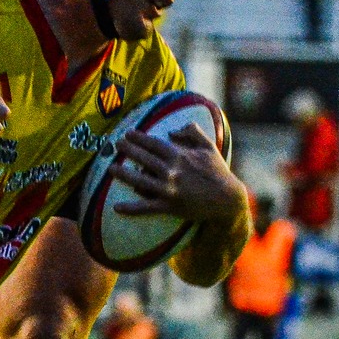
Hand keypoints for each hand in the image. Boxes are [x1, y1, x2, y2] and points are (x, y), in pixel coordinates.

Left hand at [110, 122, 245, 222]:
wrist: (228, 199)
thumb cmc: (218, 172)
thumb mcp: (209, 147)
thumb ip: (192, 132)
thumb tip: (172, 130)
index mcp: (179, 155)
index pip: (153, 143)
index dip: (138, 137)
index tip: (127, 133)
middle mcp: (171, 170)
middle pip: (142, 158)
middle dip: (127, 150)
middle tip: (115, 145)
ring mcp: (168, 189)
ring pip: (139, 180)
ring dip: (122, 174)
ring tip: (110, 168)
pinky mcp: (169, 206)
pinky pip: (146, 207)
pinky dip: (130, 208)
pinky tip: (116, 207)